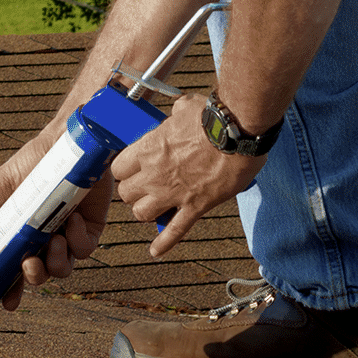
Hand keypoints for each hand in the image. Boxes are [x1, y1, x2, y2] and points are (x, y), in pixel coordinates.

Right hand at [0, 124, 112, 310]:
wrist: (68, 142)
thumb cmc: (34, 160)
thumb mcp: (2, 183)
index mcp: (21, 233)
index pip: (13, 268)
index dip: (10, 289)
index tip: (6, 303)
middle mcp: (45, 237)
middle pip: (39, 274)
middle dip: (33, 277)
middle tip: (29, 264)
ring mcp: (68, 234)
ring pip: (63, 268)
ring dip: (56, 263)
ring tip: (53, 240)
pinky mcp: (92, 228)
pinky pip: (84, 249)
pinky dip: (77, 241)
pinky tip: (72, 222)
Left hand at [113, 94, 267, 256]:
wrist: (239, 133)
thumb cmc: (214, 117)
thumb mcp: (187, 106)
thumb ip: (176, 113)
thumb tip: (180, 109)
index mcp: (148, 149)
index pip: (118, 168)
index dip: (125, 170)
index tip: (133, 169)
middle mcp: (154, 175)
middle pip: (126, 194)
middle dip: (133, 192)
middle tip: (144, 188)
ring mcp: (174, 193)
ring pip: (142, 214)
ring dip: (146, 212)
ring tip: (154, 207)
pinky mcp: (195, 207)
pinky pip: (175, 231)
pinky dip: (165, 243)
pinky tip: (156, 251)